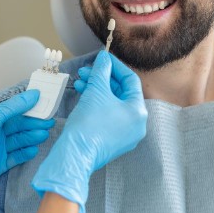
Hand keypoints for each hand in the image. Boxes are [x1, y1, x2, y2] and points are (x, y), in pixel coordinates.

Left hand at [0, 90, 54, 212]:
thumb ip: (13, 106)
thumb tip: (33, 94)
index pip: (14, 109)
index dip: (29, 106)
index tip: (45, 103)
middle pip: (19, 125)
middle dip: (34, 123)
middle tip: (49, 121)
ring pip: (20, 140)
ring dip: (32, 137)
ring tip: (43, 134)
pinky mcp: (0, 164)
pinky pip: (17, 156)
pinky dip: (25, 153)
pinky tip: (34, 150)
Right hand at [31, 51, 146, 212]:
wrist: (75, 154)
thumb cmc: (88, 124)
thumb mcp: (96, 90)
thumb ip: (102, 70)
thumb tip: (104, 58)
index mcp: (138, 112)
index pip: (130, 80)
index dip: (115, 66)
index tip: (102, 58)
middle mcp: (136, 124)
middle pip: (121, 93)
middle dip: (102, 79)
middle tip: (87, 71)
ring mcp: (126, 135)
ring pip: (112, 104)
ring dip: (96, 90)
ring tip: (80, 83)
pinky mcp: (113, 141)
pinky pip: (108, 117)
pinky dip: (97, 105)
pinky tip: (83, 97)